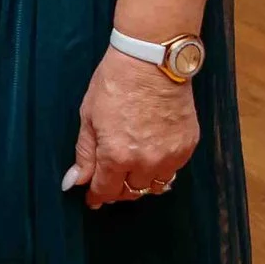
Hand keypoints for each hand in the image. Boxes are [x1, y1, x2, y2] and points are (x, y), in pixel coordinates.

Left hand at [61, 46, 198, 207]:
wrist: (152, 63)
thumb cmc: (114, 84)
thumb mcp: (89, 117)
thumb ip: (85, 153)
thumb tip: (76, 182)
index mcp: (117, 156)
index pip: (106, 190)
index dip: (97, 197)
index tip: (91, 200)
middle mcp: (146, 163)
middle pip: (131, 192)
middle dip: (117, 190)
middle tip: (108, 182)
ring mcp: (171, 157)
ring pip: (154, 186)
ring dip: (140, 184)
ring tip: (129, 173)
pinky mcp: (188, 147)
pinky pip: (172, 171)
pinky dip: (159, 170)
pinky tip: (150, 159)